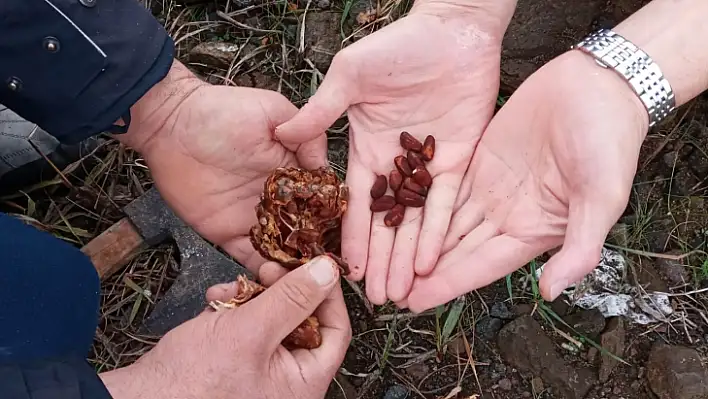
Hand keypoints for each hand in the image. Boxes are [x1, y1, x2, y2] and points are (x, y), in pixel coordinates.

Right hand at [99, 256, 350, 398]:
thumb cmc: (193, 379)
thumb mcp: (250, 331)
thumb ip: (292, 298)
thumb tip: (329, 269)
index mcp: (303, 383)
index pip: (336, 332)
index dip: (327, 294)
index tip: (314, 264)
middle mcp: (286, 381)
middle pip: (302, 321)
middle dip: (281, 291)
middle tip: (267, 268)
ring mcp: (260, 371)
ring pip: (271, 319)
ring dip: (251, 297)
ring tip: (228, 290)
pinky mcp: (235, 362)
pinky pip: (247, 327)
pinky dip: (233, 310)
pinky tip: (215, 301)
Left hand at [118, 61, 327, 273]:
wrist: (172, 126)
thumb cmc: (222, 111)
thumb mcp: (274, 111)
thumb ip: (306, 135)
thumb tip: (326, 169)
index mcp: (294, 173)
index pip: (323, 202)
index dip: (338, 222)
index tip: (351, 241)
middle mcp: (279, 200)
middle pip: (308, 233)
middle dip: (322, 253)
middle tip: (335, 274)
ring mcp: (255, 219)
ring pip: (283, 251)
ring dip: (296, 268)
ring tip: (309, 285)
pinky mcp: (228, 234)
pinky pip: (250, 258)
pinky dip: (263, 272)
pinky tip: (277, 284)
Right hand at [275, 1, 514, 303]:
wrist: (450, 31)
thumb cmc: (397, 47)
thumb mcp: (350, 76)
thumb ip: (321, 109)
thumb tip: (280, 132)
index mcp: (366, 149)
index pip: (355, 204)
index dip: (351, 237)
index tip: (343, 271)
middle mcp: (396, 166)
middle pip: (387, 224)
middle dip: (381, 262)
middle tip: (377, 301)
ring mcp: (429, 167)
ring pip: (417, 222)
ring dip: (408, 258)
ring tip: (402, 295)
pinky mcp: (461, 161)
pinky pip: (449, 203)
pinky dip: (439, 231)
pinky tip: (430, 262)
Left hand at [404, 50, 649, 311]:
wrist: (598, 86)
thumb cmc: (609, 144)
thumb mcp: (601, 199)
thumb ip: (579, 249)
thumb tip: (550, 293)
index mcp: (533, 232)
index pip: (481, 265)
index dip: (447, 284)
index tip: (412, 302)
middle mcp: (507, 215)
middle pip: (455, 250)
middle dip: (421, 272)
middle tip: (385, 289)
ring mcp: (491, 188)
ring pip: (444, 222)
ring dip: (414, 242)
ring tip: (383, 260)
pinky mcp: (479, 160)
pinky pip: (443, 188)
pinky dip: (421, 203)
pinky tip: (394, 214)